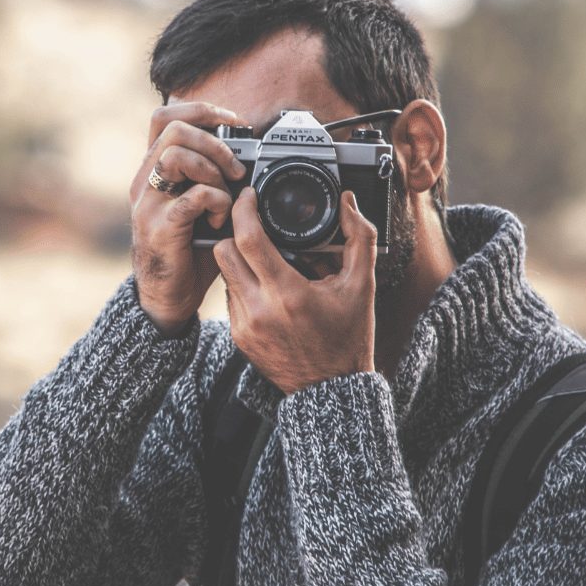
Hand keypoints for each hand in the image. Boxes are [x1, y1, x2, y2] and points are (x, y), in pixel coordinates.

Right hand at [130, 102, 248, 334]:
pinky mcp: (159, 227)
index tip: (233, 126)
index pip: (165, 117)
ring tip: (227, 194)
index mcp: (153, 170)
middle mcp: (144, 181)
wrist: (166, 297)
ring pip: (176, 156)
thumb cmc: (187, 250)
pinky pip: (191, 197)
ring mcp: (148, 203)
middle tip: (235, 168)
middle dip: (215, 142)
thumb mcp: (200, 206)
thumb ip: (214, 179)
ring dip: (212, 170)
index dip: (202, 112)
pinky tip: (221, 220)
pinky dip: (216, 202)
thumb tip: (252, 158)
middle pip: (173, 129)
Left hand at [213, 188, 375, 393]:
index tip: (249, 196)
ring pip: (225, 273)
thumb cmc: (349, 337)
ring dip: (240, 260)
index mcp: (288, 294)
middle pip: (223, 251)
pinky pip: (230, 297)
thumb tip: (348, 203)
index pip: (247, 239)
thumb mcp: (362, 286)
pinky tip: (268, 288)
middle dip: (235, 233)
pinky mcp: (238, 336)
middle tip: (254, 226)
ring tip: (268, 260)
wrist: (331, 389)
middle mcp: (259, 310)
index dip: (243, 210)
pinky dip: (244, 285)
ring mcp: (244, 325)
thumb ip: (359, 239)